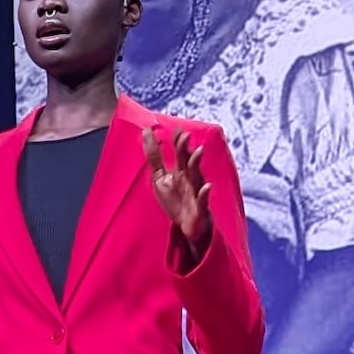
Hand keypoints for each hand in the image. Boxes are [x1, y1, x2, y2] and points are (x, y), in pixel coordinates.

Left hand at [146, 124, 214, 256]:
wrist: (188, 228)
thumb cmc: (176, 201)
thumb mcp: (160, 178)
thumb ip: (154, 157)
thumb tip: (145, 132)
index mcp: (180, 171)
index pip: (180, 152)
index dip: (177, 140)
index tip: (175, 125)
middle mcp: (190, 179)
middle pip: (188, 161)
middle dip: (186, 148)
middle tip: (185, 134)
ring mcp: (196, 193)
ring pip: (197, 176)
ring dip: (197, 164)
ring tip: (198, 151)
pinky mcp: (200, 209)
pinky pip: (203, 200)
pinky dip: (205, 193)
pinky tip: (207, 186)